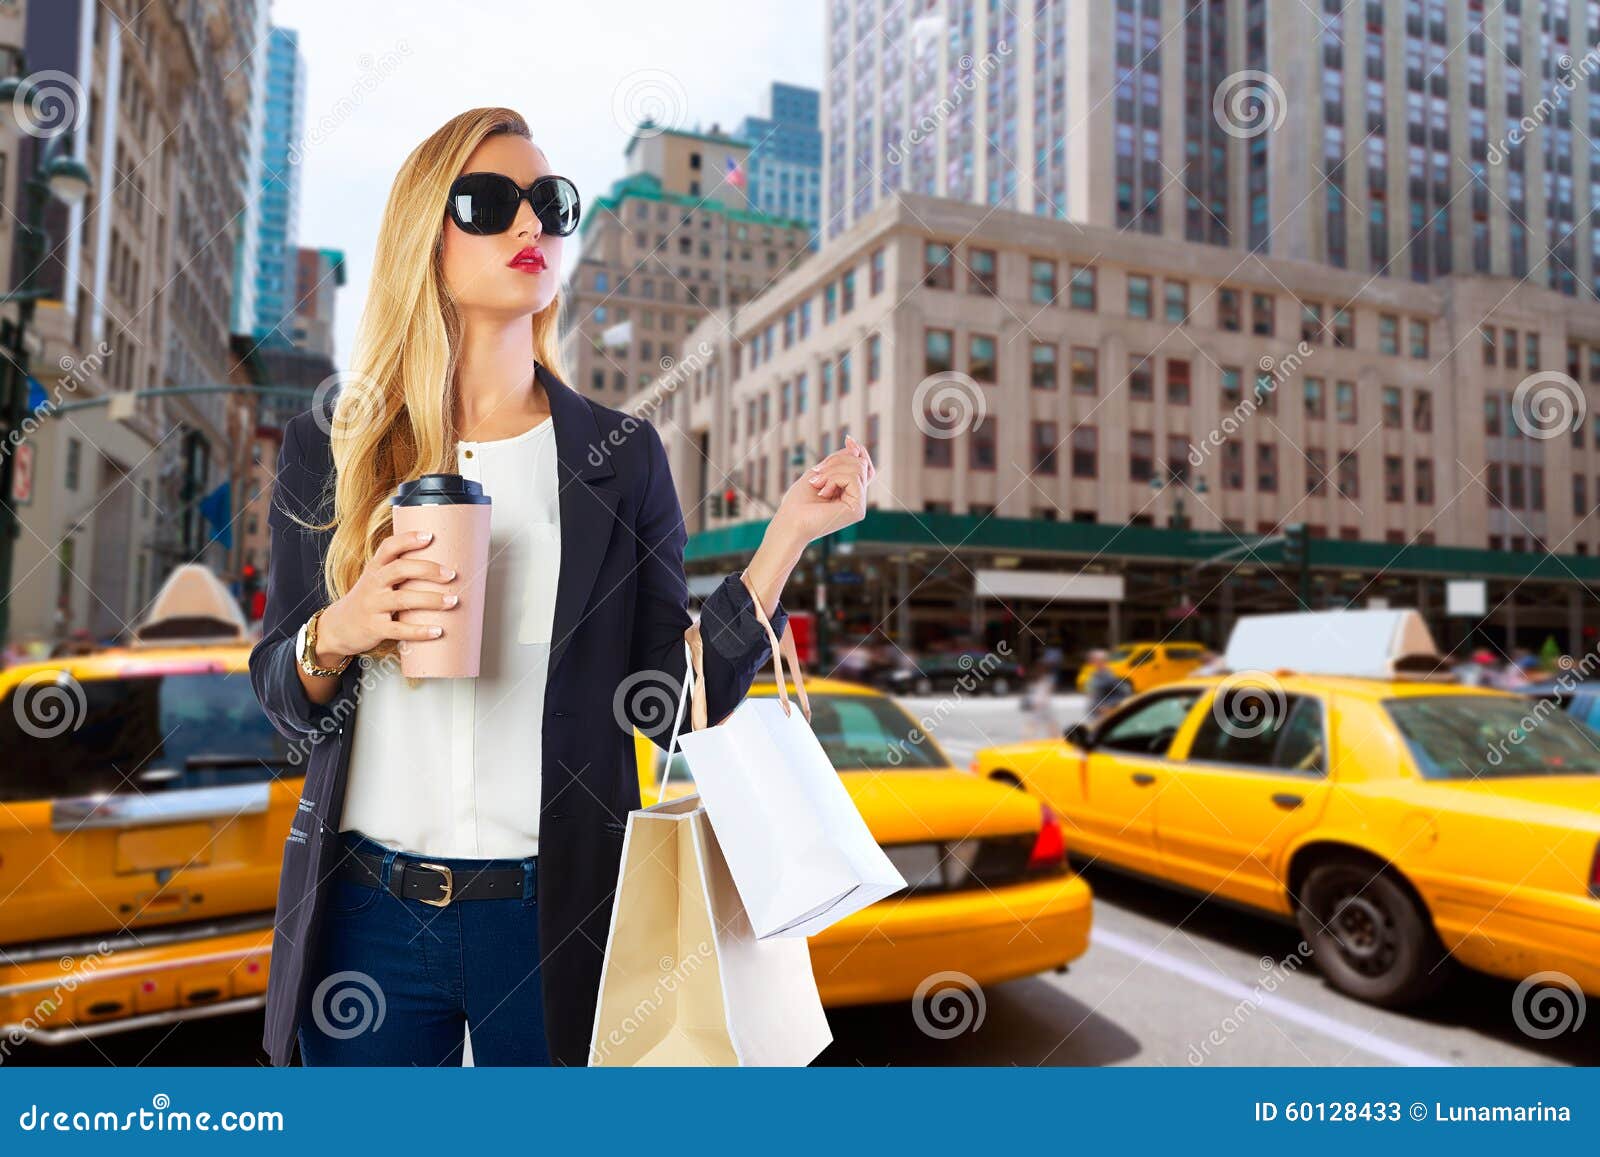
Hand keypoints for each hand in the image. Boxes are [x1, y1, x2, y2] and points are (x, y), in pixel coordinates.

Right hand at [314, 530, 459, 661]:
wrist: (339, 627)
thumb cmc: (369, 600)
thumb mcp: (377, 580)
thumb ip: (400, 571)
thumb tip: (442, 565)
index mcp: (375, 569)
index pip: (388, 547)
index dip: (408, 540)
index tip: (429, 536)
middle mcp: (373, 584)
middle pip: (399, 569)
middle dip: (427, 570)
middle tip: (451, 574)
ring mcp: (373, 605)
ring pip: (403, 599)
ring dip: (431, 599)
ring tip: (453, 601)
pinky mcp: (375, 628)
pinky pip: (399, 629)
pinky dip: (419, 631)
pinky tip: (438, 631)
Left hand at [768, 434, 875, 547]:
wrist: (790, 521)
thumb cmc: (799, 501)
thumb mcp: (820, 472)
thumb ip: (839, 461)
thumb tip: (855, 445)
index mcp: (849, 492)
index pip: (864, 466)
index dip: (859, 452)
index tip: (849, 439)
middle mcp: (857, 499)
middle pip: (860, 463)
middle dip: (836, 460)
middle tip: (817, 473)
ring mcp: (859, 505)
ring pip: (857, 468)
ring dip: (832, 470)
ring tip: (818, 484)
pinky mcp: (858, 509)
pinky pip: (853, 478)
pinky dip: (834, 478)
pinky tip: (823, 492)